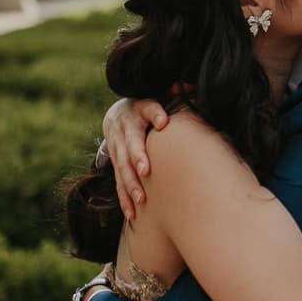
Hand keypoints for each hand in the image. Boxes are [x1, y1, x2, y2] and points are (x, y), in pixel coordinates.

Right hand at [102, 97, 170, 222]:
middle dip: (137, 157)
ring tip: (141, 199)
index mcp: (138, 109)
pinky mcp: (115, 164)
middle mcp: (125, 129)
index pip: (147, 108)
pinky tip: (132, 213)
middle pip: (130, 143)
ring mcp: (117, 147)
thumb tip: (186, 86)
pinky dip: (124, 198)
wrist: (117, 115)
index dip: (154, 113)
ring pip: (122, 167)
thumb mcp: (157, 96)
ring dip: (130, 183)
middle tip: (146, 170)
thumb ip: (172, 94)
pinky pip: (118, 182)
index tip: (162, 121)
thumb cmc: (147, 108)